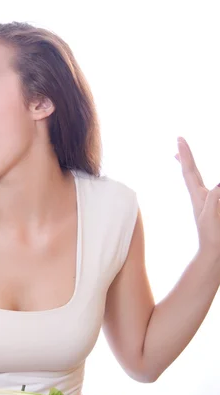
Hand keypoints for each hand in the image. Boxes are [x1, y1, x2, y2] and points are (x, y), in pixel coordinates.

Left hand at [176, 136, 219, 255]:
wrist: (214, 255)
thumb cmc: (213, 238)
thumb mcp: (211, 218)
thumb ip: (214, 201)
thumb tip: (219, 184)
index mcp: (199, 197)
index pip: (190, 171)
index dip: (186, 154)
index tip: (179, 139)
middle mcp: (200, 196)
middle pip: (190, 171)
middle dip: (185, 155)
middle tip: (178, 141)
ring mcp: (205, 202)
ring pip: (196, 178)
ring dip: (189, 166)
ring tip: (178, 156)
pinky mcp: (211, 208)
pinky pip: (207, 189)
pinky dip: (197, 178)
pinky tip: (198, 179)